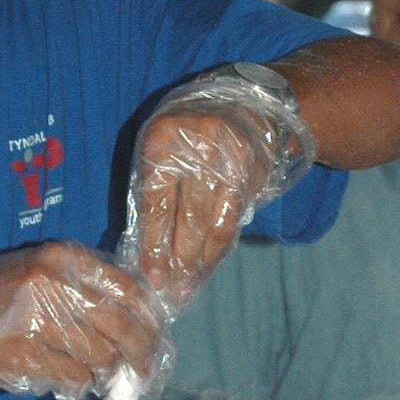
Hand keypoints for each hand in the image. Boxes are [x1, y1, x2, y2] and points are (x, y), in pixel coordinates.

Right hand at [0, 241, 166, 399]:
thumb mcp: (39, 271)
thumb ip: (85, 287)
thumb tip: (139, 319)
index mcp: (63, 258)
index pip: (130, 289)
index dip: (151, 320)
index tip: (156, 338)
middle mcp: (55, 284)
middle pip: (124, 328)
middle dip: (142, 355)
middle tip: (145, 372)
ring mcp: (40, 322)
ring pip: (103, 359)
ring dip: (106, 375)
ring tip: (94, 376)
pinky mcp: (26, 357)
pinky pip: (76, 380)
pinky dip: (79, 388)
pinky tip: (66, 383)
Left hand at [131, 106, 273, 314]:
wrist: (243, 106)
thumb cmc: (187, 137)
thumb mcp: (159, 152)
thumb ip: (152, 194)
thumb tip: (146, 253)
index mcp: (163, 140)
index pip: (157, 203)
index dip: (153, 244)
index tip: (149, 275)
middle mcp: (199, 147)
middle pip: (188, 217)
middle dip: (178, 261)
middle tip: (171, 293)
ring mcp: (231, 160)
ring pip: (214, 224)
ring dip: (201, 262)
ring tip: (188, 288)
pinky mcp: (253, 172)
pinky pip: (234, 220)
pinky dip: (219, 248)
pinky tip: (208, 265)